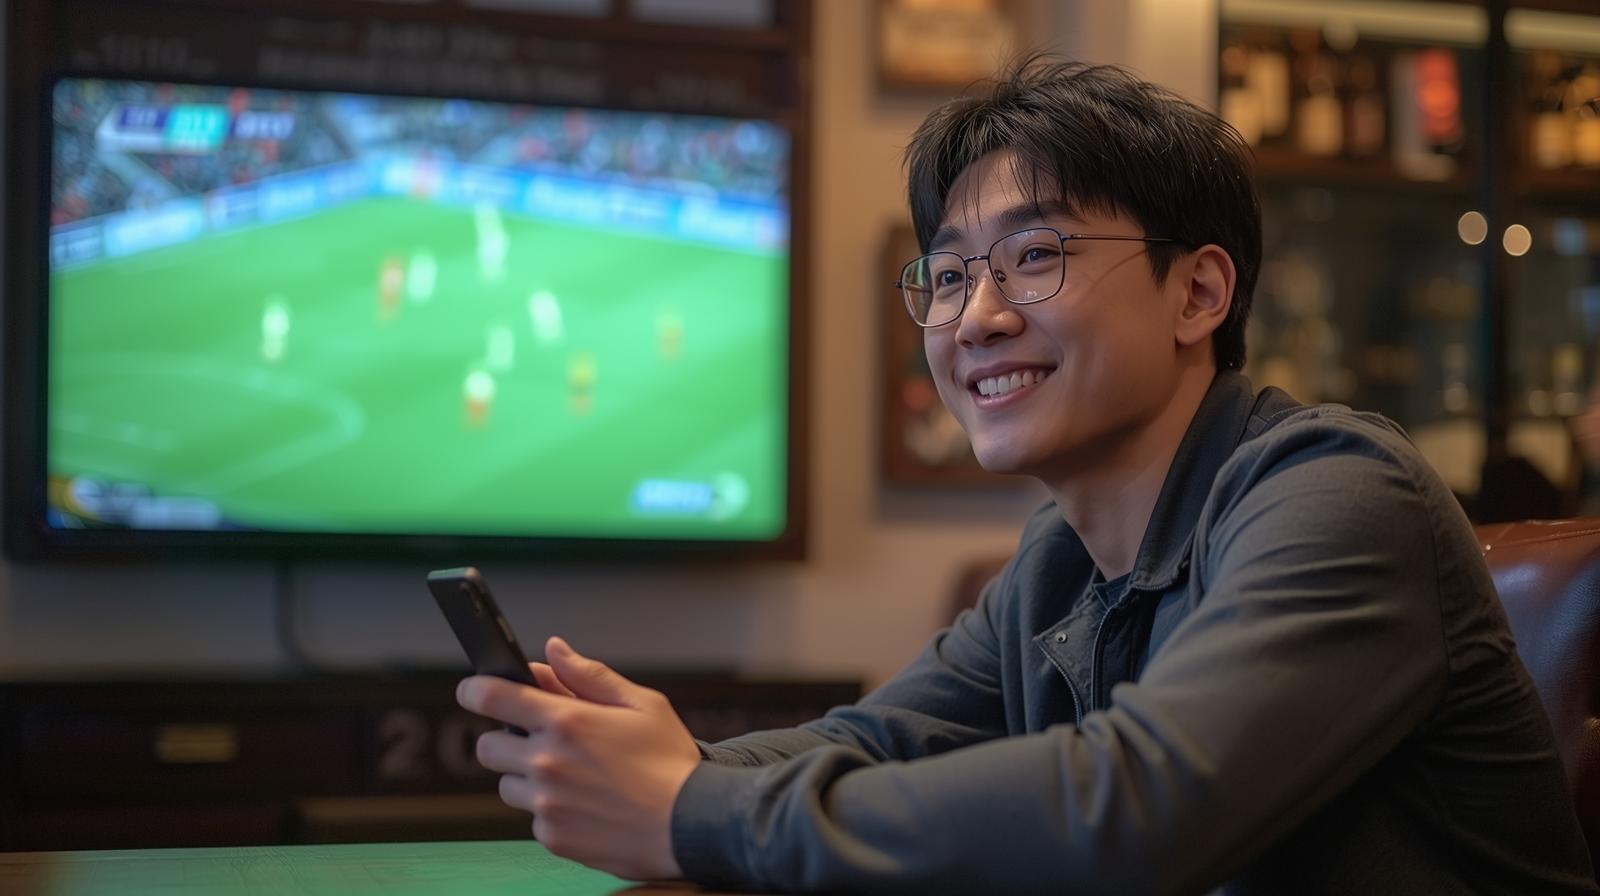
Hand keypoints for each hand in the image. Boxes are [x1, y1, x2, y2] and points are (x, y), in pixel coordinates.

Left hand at [456, 637, 700, 880]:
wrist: (691, 825)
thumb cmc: (671, 761)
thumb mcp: (641, 704)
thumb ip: (590, 676)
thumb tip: (553, 651)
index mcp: (567, 721)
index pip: (494, 697)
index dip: (475, 690)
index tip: (472, 690)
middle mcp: (548, 762)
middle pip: (488, 747)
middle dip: (505, 739)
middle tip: (539, 740)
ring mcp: (547, 804)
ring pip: (509, 785)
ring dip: (528, 777)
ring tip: (573, 777)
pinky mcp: (553, 837)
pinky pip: (533, 818)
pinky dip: (551, 810)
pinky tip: (586, 805)